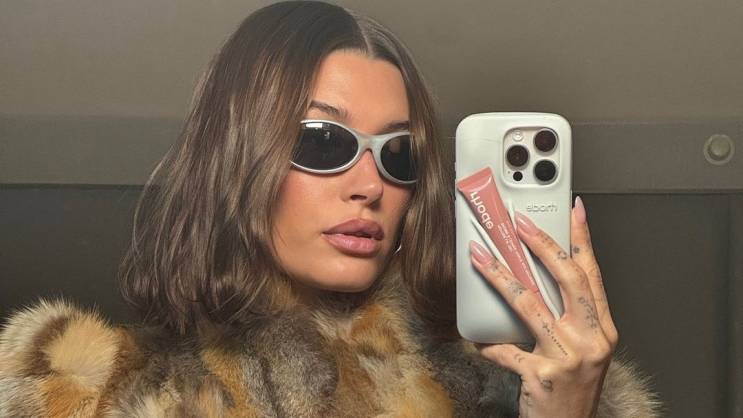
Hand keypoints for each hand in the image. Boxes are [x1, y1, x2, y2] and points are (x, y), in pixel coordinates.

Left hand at [469, 196, 617, 417]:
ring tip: (481, 258)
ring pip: (530, 304)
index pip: (592, 274)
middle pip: (567, 279)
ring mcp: (569, 357)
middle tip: (519, 223)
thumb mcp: (581, 351)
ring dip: (501, 276)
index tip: (574, 210)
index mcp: (602, 330)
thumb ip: (567, 318)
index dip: (583, 239)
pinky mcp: (543, 375)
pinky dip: (489, 344)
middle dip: (541, 245)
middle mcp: (591, 340)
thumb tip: (532, 281)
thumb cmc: (572, 390)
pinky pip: (506, 350)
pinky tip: (478, 340)